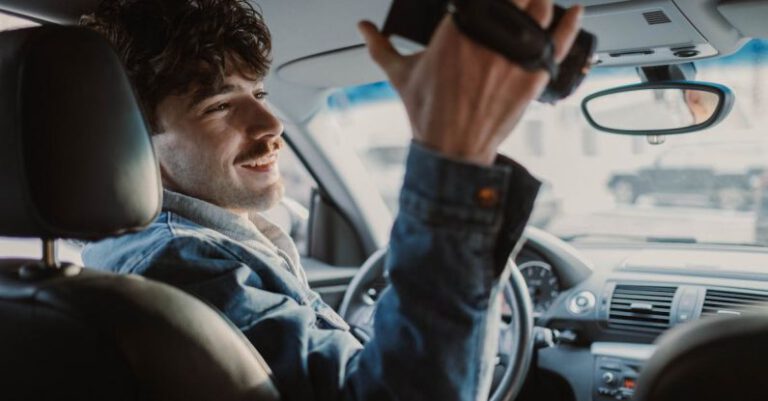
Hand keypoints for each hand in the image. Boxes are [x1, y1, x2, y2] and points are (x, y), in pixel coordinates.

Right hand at [358, 0, 582, 164]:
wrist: (452, 148)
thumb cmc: (429, 113)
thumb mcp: (401, 75)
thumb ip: (381, 47)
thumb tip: (364, 30)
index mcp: (456, 28)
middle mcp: (488, 35)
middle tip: (511, 0)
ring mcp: (514, 54)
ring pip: (539, 8)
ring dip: (539, 0)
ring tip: (533, 2)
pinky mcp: (533, 74)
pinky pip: (559, 40)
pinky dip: (570, 22)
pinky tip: (574, 11)